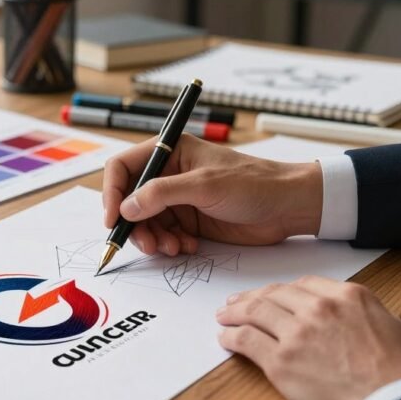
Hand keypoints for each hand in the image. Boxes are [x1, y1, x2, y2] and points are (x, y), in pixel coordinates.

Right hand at [102, 134, 322, 254]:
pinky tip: (189, 246)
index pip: (123, 167)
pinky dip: (170, 245)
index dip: (112, 192)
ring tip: (174, 248)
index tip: (113, 219)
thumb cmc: (254, 183)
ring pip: (146, 223)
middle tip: (149, 245)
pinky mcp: (190, 221)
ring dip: (153, 239)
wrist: (288, 207)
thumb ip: (162, 194)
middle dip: (134, 225)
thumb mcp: (205, 185)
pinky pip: (164, 235)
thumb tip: (127, 207)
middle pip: (130, 200)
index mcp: (170, 152)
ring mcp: (179, 199)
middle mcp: (169, 174)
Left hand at [216, 275, 400, 399]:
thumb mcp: (393, 327)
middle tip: (238, 303)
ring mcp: (297, 333)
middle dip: (253, 298)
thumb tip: (355, 318)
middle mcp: (319, 308)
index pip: (304, 285)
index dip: (282, 290)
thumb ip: (366, 314)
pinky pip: (247, 340)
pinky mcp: (281, 361)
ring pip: (256, 312)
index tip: (272, 295)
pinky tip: (225, 338)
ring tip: (224, 317)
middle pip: (275, 295)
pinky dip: (232, 337)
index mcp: (348, 296)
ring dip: (235, 313)